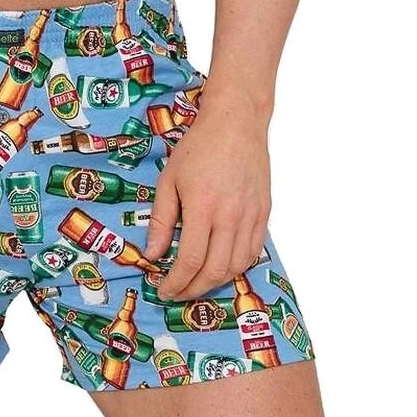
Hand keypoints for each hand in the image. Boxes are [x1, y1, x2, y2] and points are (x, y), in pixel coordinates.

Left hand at [144, 93, 270, 300]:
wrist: (236, 124)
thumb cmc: (198, 147)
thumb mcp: (169, 180)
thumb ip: (162, 220)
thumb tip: (152, 254)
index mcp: (203, 208)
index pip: (190, 261)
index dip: (176, 282)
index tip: (164, 290)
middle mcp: (230, 217)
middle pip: (215, 271)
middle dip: (194, 289)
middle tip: (179, 293)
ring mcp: (251, 216)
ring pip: (237, 266)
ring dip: (217, 282)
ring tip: (198, 283)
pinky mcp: (264, 213)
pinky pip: (254, 251)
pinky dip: (237, 266)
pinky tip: (222, 266)